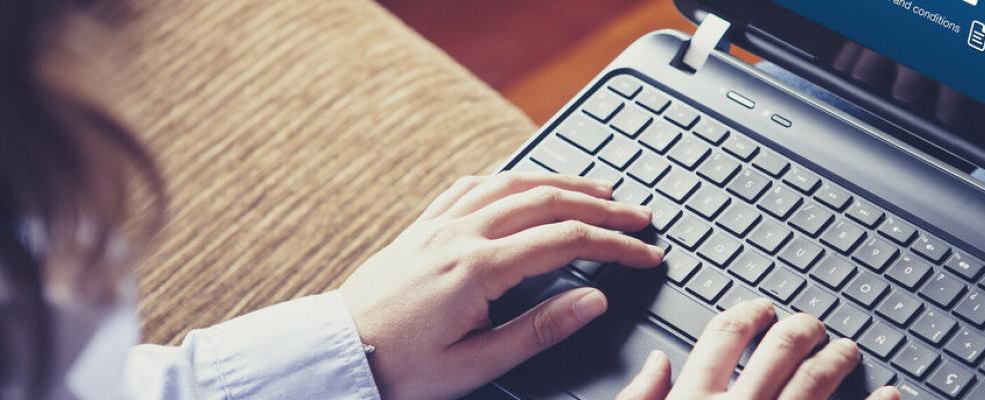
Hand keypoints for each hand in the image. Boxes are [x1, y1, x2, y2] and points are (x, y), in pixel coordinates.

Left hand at [338, 172, 664, 398]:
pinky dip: (509, 178)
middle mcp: (459, 234)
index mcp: (478, 268)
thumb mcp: (476, 363)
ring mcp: (438, 225)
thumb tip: (593, 300)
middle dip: (601, 205)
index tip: (647, 254)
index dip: (615, 245)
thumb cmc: (401, 368)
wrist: (338, 355)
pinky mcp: (420, 227)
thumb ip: (540, 329)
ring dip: (561, 182)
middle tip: (639, 216)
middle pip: (546, 201)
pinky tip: (524, 182)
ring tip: (598, 189)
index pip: (566, 241)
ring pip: (512, 183)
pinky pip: (472, 185)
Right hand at [617, 299, 899, 399]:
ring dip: (838, 359)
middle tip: (812, 324)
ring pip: (816, 382)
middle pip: (778, 351)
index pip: (723, 339)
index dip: (747, 315)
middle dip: (801, 329)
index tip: (762, 309)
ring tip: (850, 350)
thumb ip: (639, 398)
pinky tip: (893, 394)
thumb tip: (657, 362)